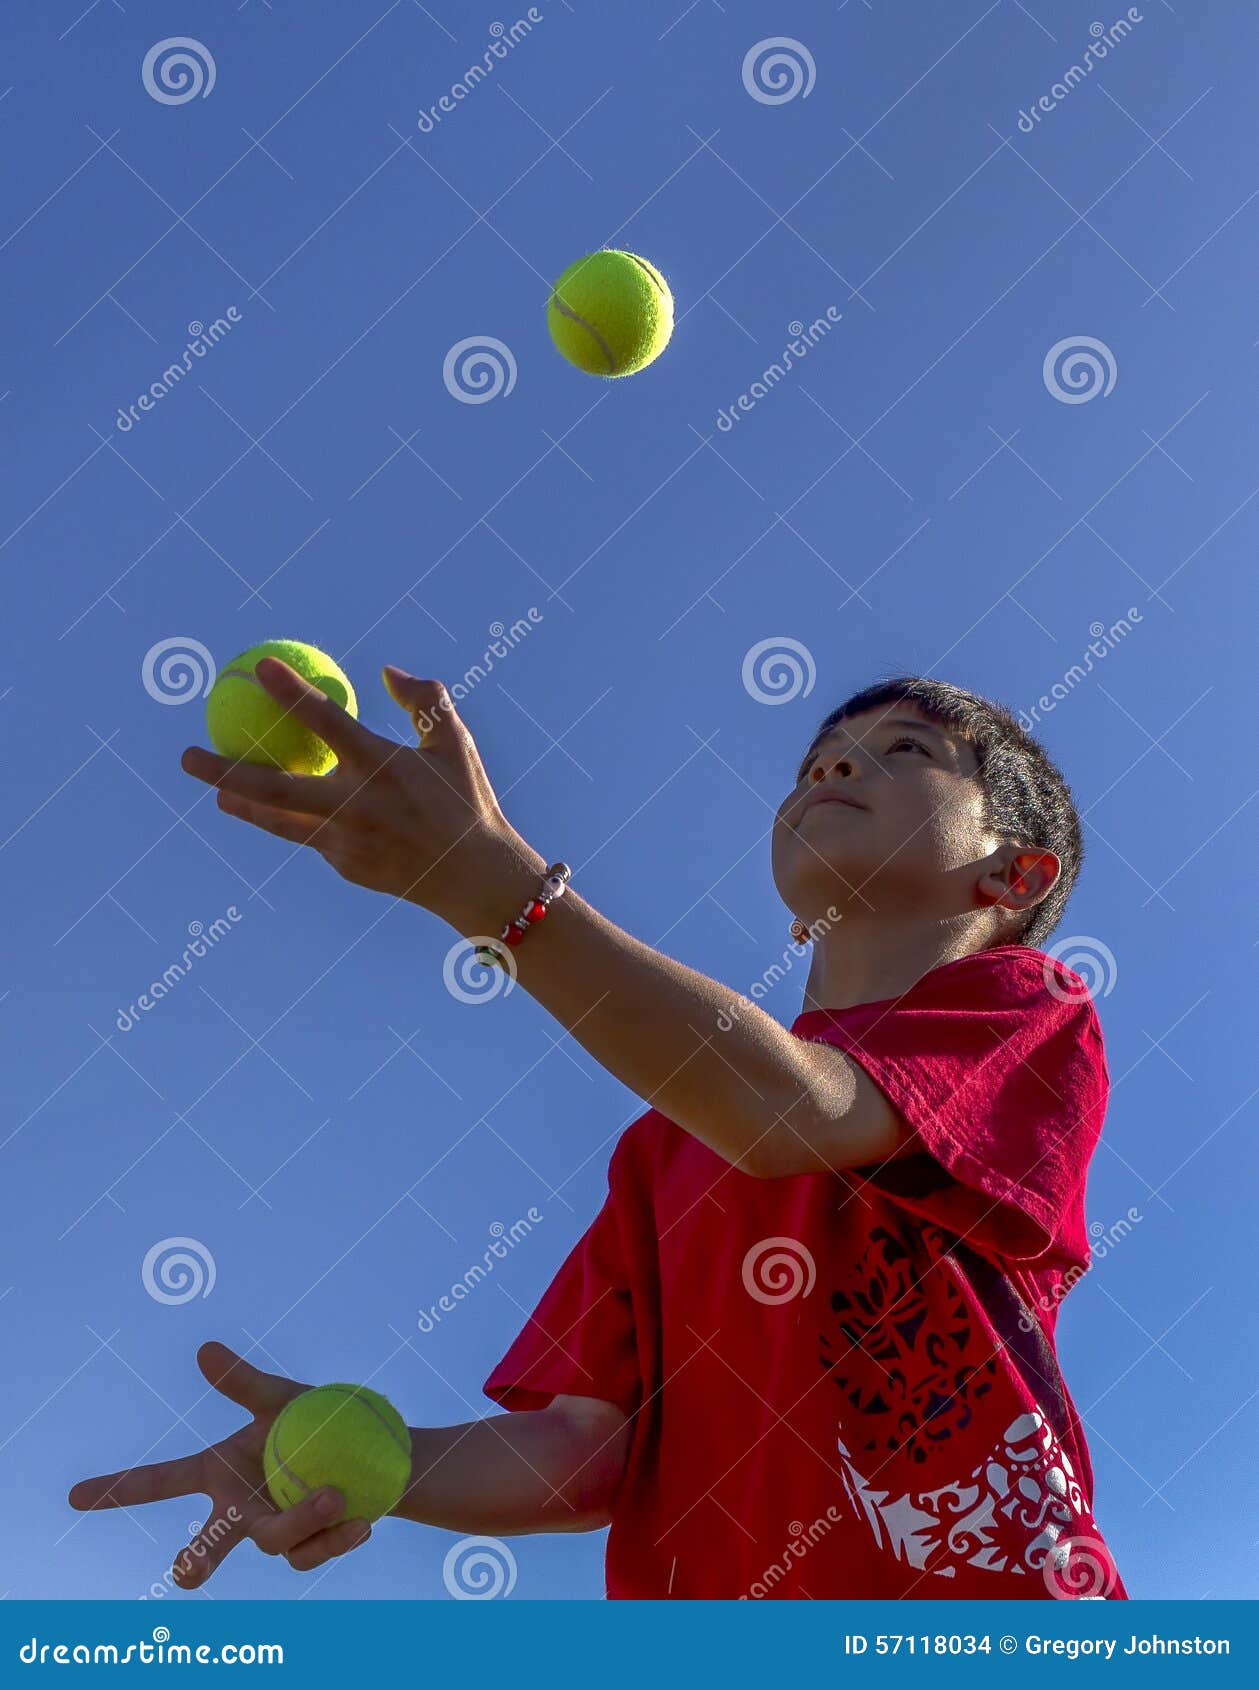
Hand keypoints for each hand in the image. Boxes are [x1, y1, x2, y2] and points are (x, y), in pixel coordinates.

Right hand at [68, 1342, 376, 1587]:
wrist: (369, 1454)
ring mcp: (271, 1532)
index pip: (160, 1482)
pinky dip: (336, 1537)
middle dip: (196, 1559)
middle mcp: (238, 1509)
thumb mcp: (281, 1398)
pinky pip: (312, 1551)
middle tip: (185, 1570)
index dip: (118, 1489)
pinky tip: (360, 1521)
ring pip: (273, 1540)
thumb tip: (205, 1349)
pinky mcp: (307, 1548)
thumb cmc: (314, 1421)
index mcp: (219, 1471)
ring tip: (334, 1495)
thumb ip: (243, 1383)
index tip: (75, 1495)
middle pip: (208, 1544)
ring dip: (301, 1519)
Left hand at [182, 660, 519, 914]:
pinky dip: (297, 822)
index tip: (258, 665)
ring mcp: (344, 841)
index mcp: (381, 767)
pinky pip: (312, 837)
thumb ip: (425, 699)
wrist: (474, 878)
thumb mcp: (456, 743)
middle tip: (187, 755)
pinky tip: (284, 816)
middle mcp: (354, 805)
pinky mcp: (343, 865)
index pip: (325, 721)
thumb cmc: (468, 800)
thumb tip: (386, 671)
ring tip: (214, 794)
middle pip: (271, 787)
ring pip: (277, 821)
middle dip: (221, 770)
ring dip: (240, 805)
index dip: (289, 691)